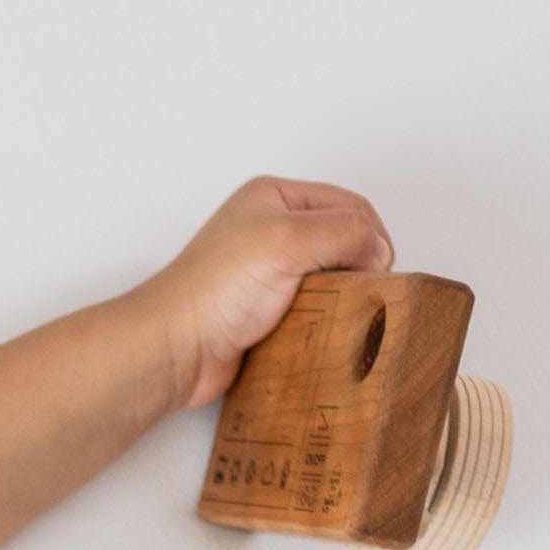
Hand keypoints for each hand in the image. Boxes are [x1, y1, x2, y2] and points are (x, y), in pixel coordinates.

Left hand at [138, 177, 396, 412]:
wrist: (172, 351)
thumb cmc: (214, 291)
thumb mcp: (288, 239)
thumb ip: (344, 232)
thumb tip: (377, 249)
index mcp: (273, 198)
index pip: (347, 205)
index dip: (370, 234)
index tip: (377, 267)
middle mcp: (268, 232)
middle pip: (340, 242)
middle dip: (357, 265)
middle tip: (363, 291)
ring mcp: (264, 274)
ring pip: (327, 280)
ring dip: (340, 297)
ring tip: (341, 313)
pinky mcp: (261, 313)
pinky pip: (308, 312)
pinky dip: (321, 321)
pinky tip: (322, 332)